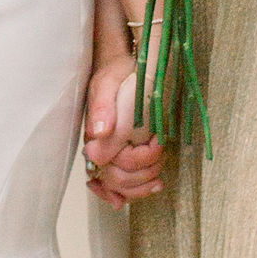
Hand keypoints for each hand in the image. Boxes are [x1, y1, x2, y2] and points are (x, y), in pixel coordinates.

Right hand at [83, 55, 164, 208]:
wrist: (125, 66)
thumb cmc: (116, 74)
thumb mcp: (108, 84)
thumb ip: (102, 108)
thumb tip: (99, 133)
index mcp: (95, 135)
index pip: (112, 166)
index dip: (138, 160)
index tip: (156, 141)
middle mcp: (100, 148)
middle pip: (117, 181)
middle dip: (143, 174)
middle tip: (160, 153)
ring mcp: (110, 153)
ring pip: (121, 187)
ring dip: (144, 184)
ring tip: (159, 169)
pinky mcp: (121, 154)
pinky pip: (122, 185)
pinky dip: (136, 190)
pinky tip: (152, 185)